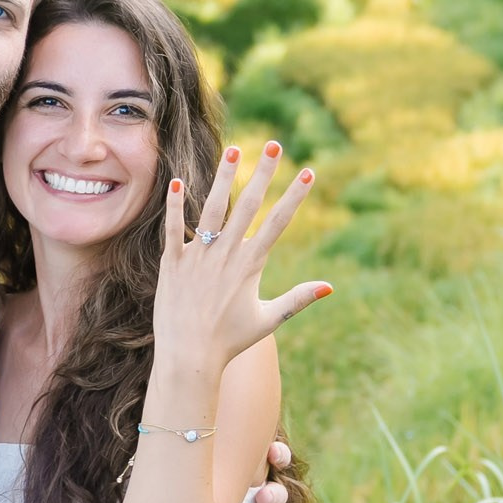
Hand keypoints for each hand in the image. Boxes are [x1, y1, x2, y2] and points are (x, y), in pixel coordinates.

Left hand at [156, 141, 330, 378]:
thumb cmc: (230, 341)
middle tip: (275, 145)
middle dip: (264, 173)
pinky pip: (173, 228)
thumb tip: (330, 287)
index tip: (309, 173)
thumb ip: (298, 299)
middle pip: (249, 206)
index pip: (278, 223)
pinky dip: (175, 204)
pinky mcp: (172, 262)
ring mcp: (198, 257)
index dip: (295, 196)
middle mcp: (226, 255)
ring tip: (234, 150)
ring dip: (224, 177)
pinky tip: (178, 179)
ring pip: (212, 209)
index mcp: (251, 265)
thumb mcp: (268, 319)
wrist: (189, 357)